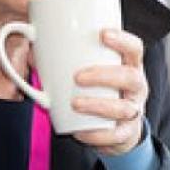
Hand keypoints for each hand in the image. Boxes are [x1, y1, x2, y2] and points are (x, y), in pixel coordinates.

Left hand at [71, 29, 147, 155]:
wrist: (116, 129)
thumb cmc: (100, 91)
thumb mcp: (91, 71)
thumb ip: (68, 58)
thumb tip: (33, 45)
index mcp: (129, 66)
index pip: (134, 49)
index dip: (122, 40)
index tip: (102, 34)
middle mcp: (136, 88)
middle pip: (131, 77)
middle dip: (105, 76)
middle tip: (77, 77)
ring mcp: (134, 111)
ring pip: (124, 108)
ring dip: (99, 105)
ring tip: (75, 104)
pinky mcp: (126, 133)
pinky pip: (115, 135)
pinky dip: (97, 134)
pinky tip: (80, 131)